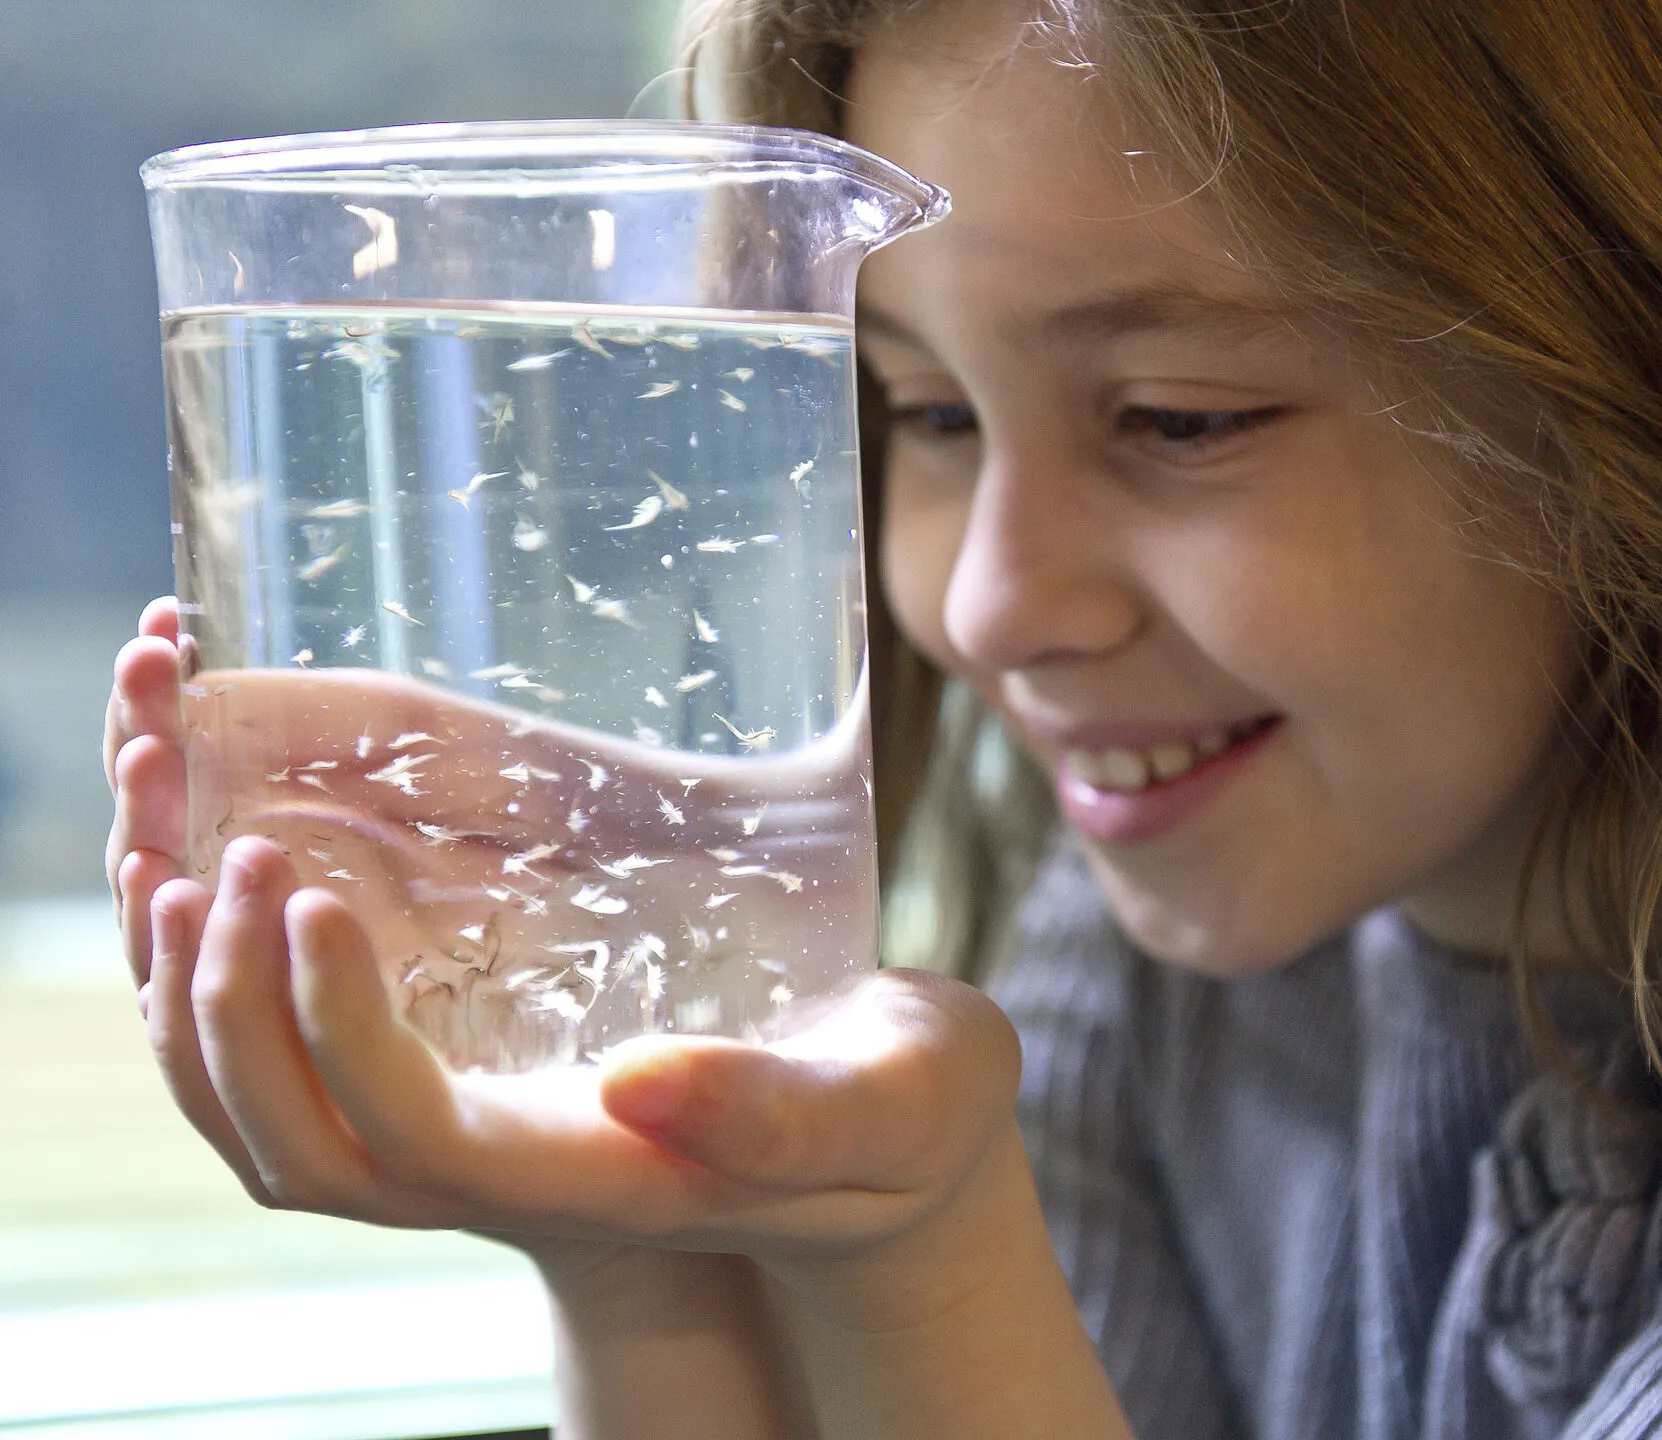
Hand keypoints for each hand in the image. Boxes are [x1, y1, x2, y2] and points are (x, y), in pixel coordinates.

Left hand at [105, 600, 1044, 1435]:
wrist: (896, 1144)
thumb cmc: (910, 1119)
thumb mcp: (887, 1107)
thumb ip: (780, 1113)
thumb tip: (636, 1087)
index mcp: (606, 1179)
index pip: (419, 1142)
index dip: (338, 1034)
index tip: (311, 896)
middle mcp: (519, 1169)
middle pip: (304, 1150)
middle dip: (224, 1013)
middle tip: (213, 851)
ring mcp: (490, 1132)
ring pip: (282, 1120)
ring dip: (200, 996)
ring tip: (174, 837)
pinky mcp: (487, 1078)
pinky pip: (318, 1059)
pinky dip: (244, 976)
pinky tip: (241, 851)